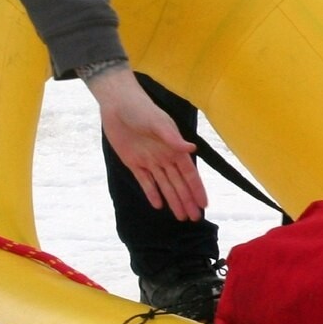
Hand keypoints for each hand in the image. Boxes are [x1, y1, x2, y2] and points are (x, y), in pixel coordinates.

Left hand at [85, 66, 206, 219]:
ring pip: (164, 186)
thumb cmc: (141, 110)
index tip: (204, 204)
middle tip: (195, 218)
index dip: (196, 189)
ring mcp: (150, 161)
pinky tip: (158, 206)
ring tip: (181, 217)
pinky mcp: (134, 163)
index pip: (189, 174)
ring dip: (173, 200)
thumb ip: (173, 139)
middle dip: (187, 200)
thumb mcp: (158, 123)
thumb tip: (193, 150)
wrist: (117, 105)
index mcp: (174, 148)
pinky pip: (145, 182)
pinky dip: (152, 193)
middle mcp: (165, 157)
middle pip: (178, 184)